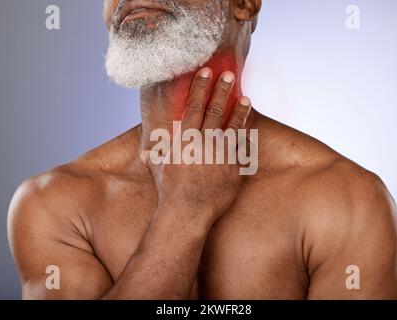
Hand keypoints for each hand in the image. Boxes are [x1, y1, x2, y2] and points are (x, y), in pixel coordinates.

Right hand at [142, 67, 251, 224]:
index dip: (200, 87)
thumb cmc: (169, 191)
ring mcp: (220, 154)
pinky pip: (241, 148)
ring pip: (232, 126)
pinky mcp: (233, 168)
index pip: (193, 106)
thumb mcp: (159, 168)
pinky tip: (249, 128)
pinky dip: (245, 135)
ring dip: (239, 110)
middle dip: (222, 90)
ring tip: (246, 98)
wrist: (187, 212)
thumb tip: (147, 152)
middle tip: (230, 74)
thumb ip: (156, 155)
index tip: (206, 71)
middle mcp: (204, 142)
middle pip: (215, 110)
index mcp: (185, 139)